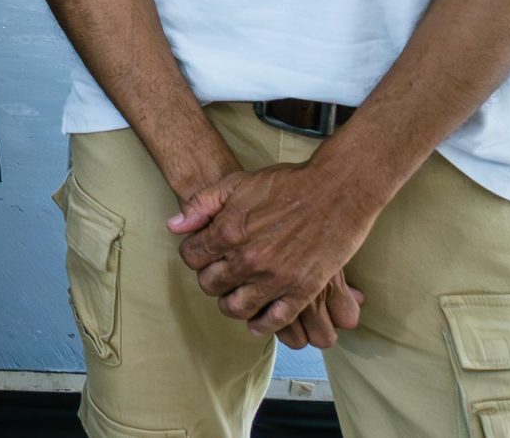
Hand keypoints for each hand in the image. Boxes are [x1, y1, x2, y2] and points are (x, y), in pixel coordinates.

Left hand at [172, 161, 381, 334]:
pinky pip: (274, 321)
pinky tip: (256, 321)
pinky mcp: (302, 290)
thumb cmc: (285, 183)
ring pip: (236, 307)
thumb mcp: (236, 183)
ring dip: (230, 303)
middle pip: (209, 284)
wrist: (335, 190)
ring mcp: (276, 278)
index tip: (203, 252)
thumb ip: (201, 204)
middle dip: (210, 277)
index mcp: (229, 232)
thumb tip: (173, 226)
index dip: (193, 254)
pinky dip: (261, 324)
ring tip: (234, 294)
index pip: (191, 257)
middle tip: (219, 271)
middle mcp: (248, 259)